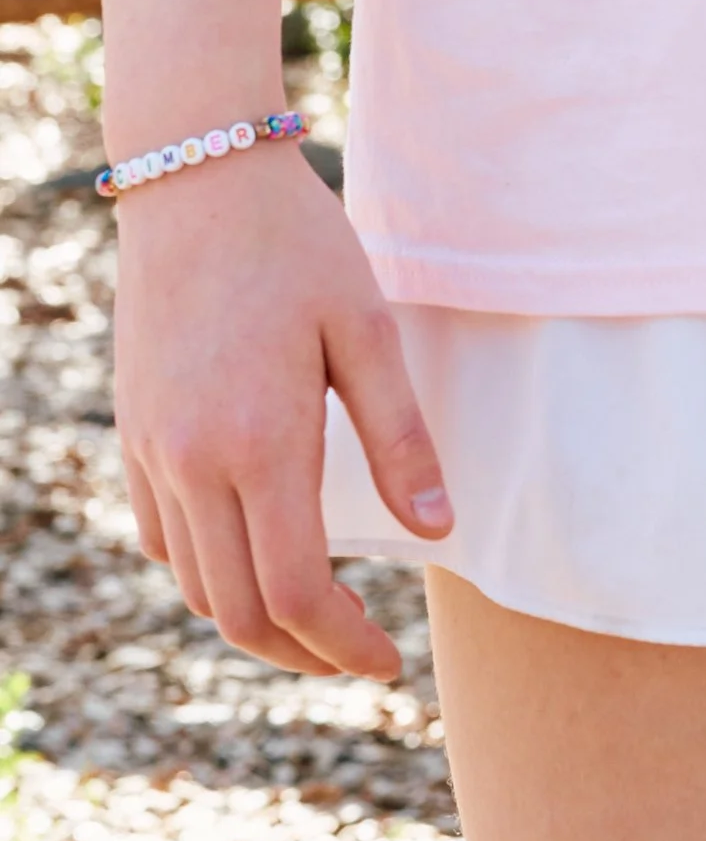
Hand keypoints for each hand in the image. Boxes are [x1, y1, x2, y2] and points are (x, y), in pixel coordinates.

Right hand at [112, 141, 450, 678]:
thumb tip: (438, 532)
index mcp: (258, 443)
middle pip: (238, 611)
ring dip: (253, 619)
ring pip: (194, 584)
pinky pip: (161, 538)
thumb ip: (401, 438)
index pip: (296, 592)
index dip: (344, 644)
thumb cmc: (297, 244)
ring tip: (317, 615)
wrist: (197, 180)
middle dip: (302, 651)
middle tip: (359, 654)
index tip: (387, 661)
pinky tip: (253, 554)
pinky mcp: (132, 433)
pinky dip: (206, 572)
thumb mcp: (367, 330)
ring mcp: (150, 452)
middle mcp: (191, 463)